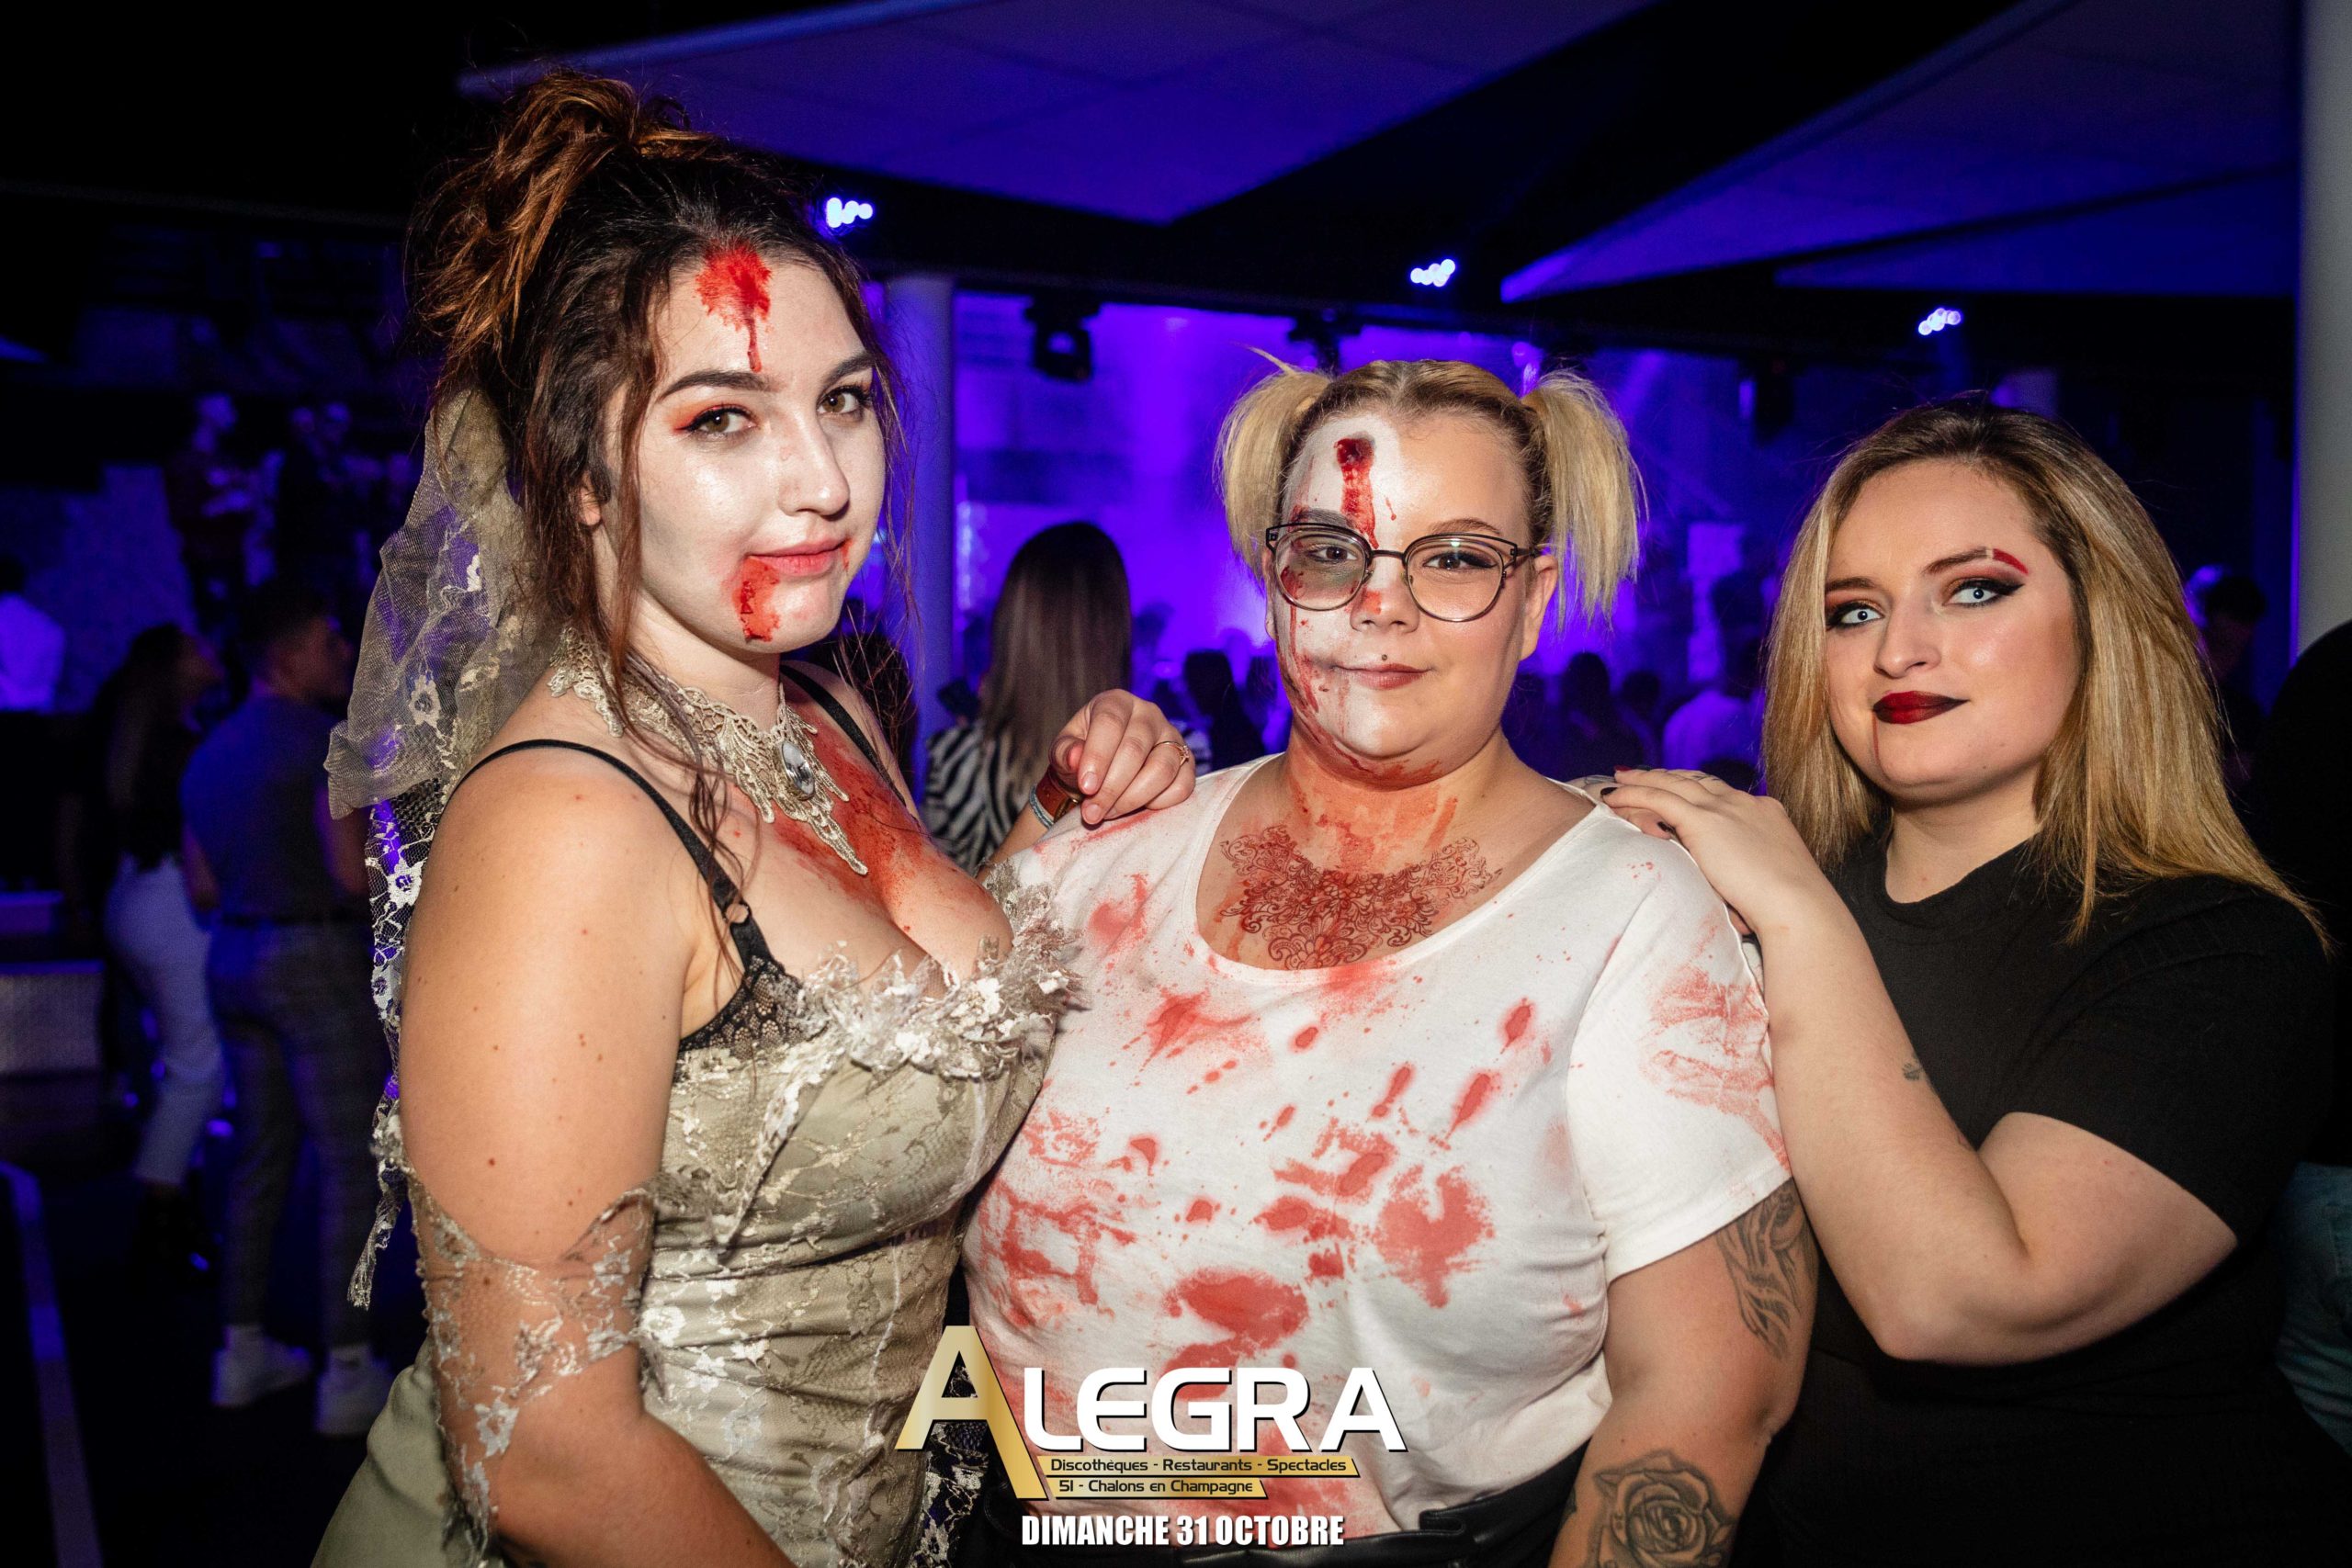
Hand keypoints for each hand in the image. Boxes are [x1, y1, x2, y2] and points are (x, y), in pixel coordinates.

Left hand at [1049, 690, 1196, 826]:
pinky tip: (1137, 807)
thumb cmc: (1081, 757)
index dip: (1098, 757)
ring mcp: (1172, 737)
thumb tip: (1076, 758)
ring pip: (1162, 769)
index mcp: (1116, 702)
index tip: (1086, 788)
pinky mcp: (1187, 762)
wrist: (1101, 771)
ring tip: (1109, 813)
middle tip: (1092, 813)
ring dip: (1133, 798)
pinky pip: (1182, 786)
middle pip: (1135, 750)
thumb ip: (1065, 753)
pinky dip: (1159, 803)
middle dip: (1111, 788)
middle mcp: (1149, 714)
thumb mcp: (1064, 752)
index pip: (1110, 722)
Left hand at [1600, 768, 1836, 937]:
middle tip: (1640, 774)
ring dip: (1642, 780)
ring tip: (1619, 780)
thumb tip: (1738, 892)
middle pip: (1696, 781)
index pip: (1722, 792)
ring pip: (1673, 783)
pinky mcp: (1704, 821)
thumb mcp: (1772, 880)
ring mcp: (1724, 809)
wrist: (1798, 905)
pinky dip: (1634, 794)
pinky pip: (1659, 798)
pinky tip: (1613, 796)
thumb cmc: (1789, 908)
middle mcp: (1744, 803)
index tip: (1677, 788)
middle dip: (1666, 776)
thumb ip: (1751, 873)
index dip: (1695, 788)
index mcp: (1765, 812)